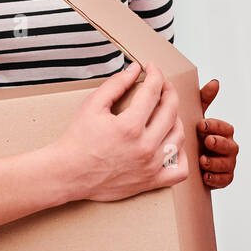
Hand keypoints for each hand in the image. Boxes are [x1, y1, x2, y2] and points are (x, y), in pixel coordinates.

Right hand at [55, 62, 188, 201]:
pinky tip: (171, 143)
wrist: (69, 173)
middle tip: (162, 85)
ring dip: (176, 119)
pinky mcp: (151, 181)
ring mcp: (150, 166)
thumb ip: (116, 84)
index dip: (156, 74)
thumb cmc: (78, 140)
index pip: (153, 92)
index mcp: (129, 126)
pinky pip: (180, 170)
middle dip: (169, 91)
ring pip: (179, 137)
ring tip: (166, 111)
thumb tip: (135, 69)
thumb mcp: (92, 105)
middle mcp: (144, 147)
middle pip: (171, 111)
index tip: (152, 68)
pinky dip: (181, 155)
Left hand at [196, 79, 235, 188]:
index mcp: (224, 132)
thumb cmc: (194, 134)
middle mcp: (229, 147)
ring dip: (216, 162)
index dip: (215, 126)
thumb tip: (215, 81)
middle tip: (206, 141)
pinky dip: (216, 179)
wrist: (188, 160)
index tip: (201, 124)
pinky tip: (205, 176)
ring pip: (228, 164)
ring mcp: (228, 164)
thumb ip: (205, 99)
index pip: (226, 128)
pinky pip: (225, 180)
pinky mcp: (224, 179)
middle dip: (218, 143)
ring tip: (202, 160)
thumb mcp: (196, 116)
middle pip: (230, 146)